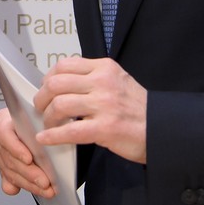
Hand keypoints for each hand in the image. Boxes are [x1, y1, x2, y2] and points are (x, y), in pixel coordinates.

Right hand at [0, 107, 56, 198]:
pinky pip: (8, 183)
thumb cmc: (34, 119)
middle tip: (44, 181)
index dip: (16, 148)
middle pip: (9, 158)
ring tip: (45, 188)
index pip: (5, 134)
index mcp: (3, 119)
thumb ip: (40, 126)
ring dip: (29, 183)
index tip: (29, 159)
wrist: (29, 123)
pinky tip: (34, 189)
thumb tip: (52, 135)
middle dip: (29, 173)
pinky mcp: (2, 168)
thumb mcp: (37, 116)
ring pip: (10, 172)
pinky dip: (22, 187)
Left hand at [34, 56, 148, 163]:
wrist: (163, 130)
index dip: (48, 78)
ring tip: (48, 125)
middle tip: (40, 108)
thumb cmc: (139, 110)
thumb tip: (62, 85)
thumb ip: (93, 78)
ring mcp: (104, 105)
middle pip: (56, 83)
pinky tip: (46, 139)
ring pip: (59, 105)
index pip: (65, 65)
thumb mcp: (118, 81)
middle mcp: (103, 83)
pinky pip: (69, 131)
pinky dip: (52, 136)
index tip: (45, 89)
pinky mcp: (106, 128)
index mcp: (105, 68)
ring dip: (47, 118)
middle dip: (41, 98)